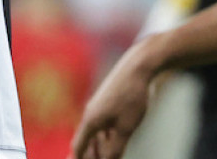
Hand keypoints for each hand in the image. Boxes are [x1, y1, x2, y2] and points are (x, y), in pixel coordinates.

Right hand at [71, 42, 156, 158]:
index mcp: (91, 121)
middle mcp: (91, 114)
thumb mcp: (126, 128)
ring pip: (95, 132)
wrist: (137, 66)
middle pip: (85, 140)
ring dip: (98, 147)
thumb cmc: (131, 96)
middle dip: (89, 155)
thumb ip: (116, 149)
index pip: (78, 147)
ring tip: (106, 156)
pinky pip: (102, 124)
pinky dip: (105, 136)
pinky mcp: (107, 101)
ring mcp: (99, 106)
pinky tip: (114, 141)